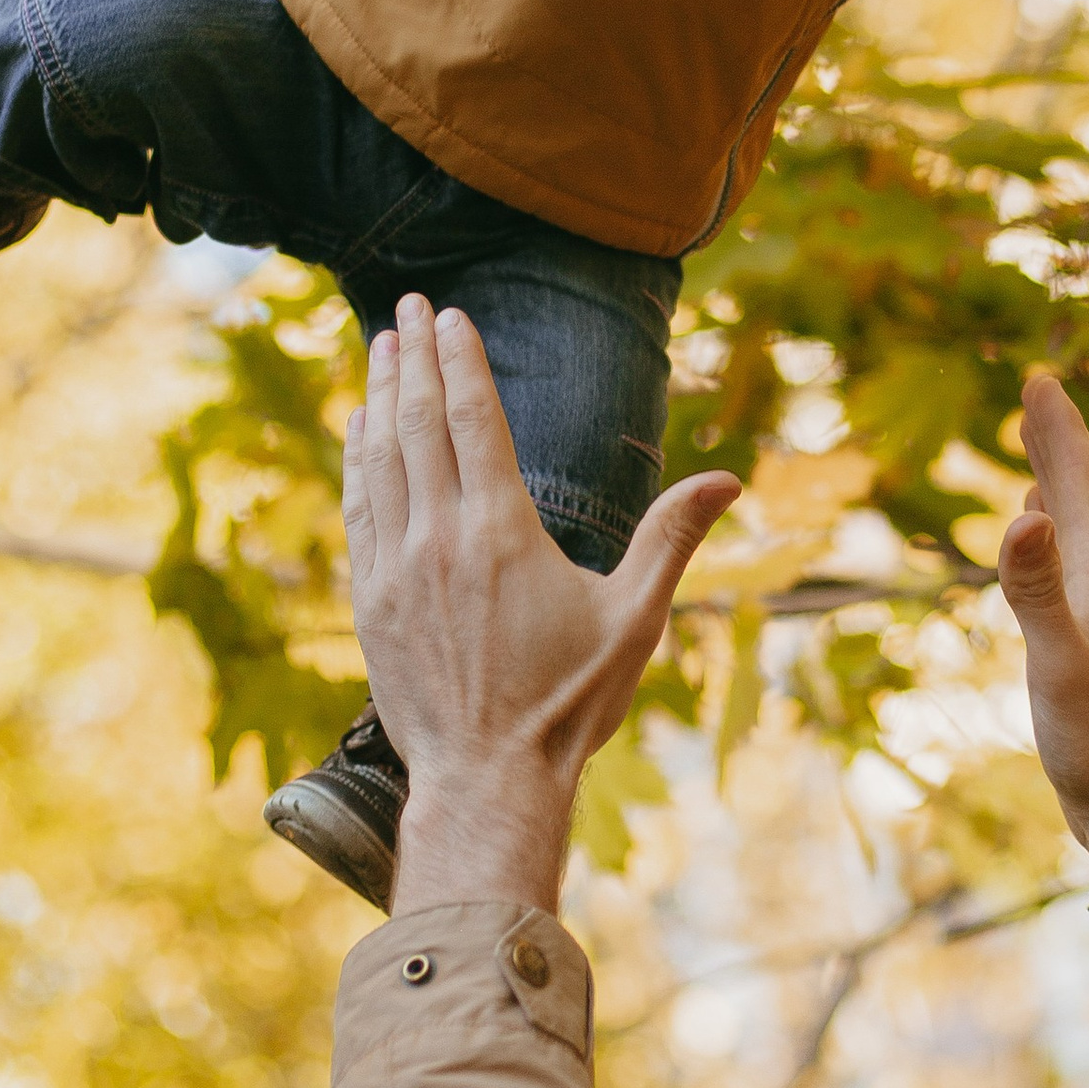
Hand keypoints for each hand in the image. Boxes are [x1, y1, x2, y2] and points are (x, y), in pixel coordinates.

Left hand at [343, 298, 737, 908]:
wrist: (488, 779)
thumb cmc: (568, 703)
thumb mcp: (635, 618)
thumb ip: (672, 538)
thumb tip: (729, 479)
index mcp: (502, 531)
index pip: (475, 419)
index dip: (461, 360)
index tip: (450, 315)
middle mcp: (440, 538)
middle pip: (420, 424)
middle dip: (415, 357)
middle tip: (409, 307)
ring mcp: (397, 569)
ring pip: (382, 459)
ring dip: (381, 397)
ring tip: (382, 347)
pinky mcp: (371, 601)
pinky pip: (361, 509)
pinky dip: (359, 460)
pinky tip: (361, 430)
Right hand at [997, 371, 1088, 950]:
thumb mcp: (1056, 665)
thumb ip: (1035, 592)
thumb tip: (1022, 516)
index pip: (1081, 489)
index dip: (1059, 434)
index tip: (1041, 382)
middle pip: (1085, 504)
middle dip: (1060, 449)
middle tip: (1039, 399)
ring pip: (1081, 538)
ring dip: (1059, 493)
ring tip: (1039, 468)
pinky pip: (1073, 574)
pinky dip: (1055, 543)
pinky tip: (1044, 550)